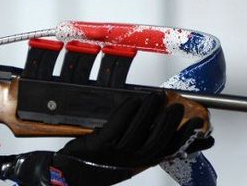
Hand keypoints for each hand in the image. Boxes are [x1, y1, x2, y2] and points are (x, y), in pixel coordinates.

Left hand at [52, 92, 213, 185]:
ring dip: (151, 110)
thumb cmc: (98, 164)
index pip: (170, 151)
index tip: (199, 126)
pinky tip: (134, 100)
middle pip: (159, 139)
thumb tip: (159, 129)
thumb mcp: (126, 160)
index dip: (187, 138)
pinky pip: (118, 124)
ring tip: (157, 97)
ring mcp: (117, 152)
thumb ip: (143, 146)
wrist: (72, 174)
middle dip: (171, 121)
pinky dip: (128, 110)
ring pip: (140, 129)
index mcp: (141, 163)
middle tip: (177, 106)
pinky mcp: (101, 143)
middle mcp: (132, 160)